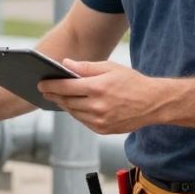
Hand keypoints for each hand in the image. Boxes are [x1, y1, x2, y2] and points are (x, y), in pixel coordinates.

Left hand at [38, 59, 158, 134]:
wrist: (153, 103)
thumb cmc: (132, 81)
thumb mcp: (110, 68)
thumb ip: (86, 67)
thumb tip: (65, 64)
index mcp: (97, 88)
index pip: (65, 87)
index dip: (50, 85)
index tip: (41, 83)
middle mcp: (97, 106)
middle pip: (66, 101)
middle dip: (54, 95)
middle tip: (45, 91)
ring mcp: (100, 121)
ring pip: (73, 112)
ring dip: (64, 105)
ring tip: (57, 97)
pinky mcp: (103, 130)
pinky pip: (83, 121)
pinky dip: (76, 113)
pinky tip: (74, 106)